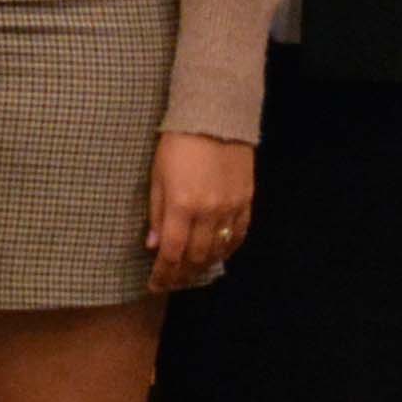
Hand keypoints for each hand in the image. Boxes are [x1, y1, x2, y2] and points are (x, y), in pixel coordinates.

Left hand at [144, 132, 255, 292]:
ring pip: (218, 251)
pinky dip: (227, 250)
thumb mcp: (157, 177)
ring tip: (191, 273)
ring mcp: (231, 208)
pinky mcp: (247, 200)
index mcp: (181, 206)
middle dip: (181, 275)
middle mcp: (208, 212)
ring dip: (202, 266)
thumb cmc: (177, 144)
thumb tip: (154, 246)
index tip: (155, 284)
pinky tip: (217, 255)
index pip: (171, 253)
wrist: (214, 117)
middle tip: (171, 283)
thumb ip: (157, 213)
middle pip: (195, 257)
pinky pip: (238, 235)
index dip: (163, 274)